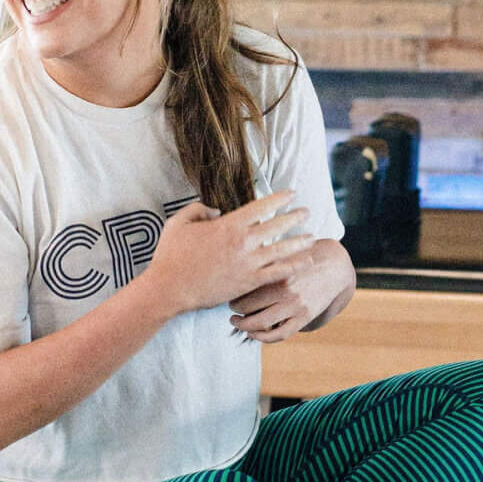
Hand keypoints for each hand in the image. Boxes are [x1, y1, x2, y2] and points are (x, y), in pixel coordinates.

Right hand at [143, 191, 315, 318]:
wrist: (170, 288)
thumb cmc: (171, 255)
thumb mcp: (179, 223)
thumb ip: (198, 210)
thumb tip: (215, 209)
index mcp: (228, 225)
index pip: (261, 206)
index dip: (279, 198)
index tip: (291, 193)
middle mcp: (243, 242)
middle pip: (277, 225)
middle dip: (294, 217)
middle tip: (306, 212)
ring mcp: (248, 263)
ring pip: (282, 250)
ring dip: (299, 242)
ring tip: (312, 237)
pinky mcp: (248, 282)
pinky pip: (277, 273)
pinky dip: (294, 267)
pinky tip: (306, 262)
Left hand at [229, 241, 346, 342]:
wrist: (335, 266)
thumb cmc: (303, 257)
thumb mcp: (284, 253)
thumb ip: (264, 261)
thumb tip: (236, 268)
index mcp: (277, 271)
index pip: (244, 287)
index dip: (232, 293)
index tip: (229, 293)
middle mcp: (285, 290)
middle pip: (248, 306)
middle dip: (234, 310)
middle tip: (230, 309)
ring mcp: (295, 306)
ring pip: (260, 323)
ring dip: (244, 326)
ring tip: (237, 322)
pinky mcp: (304, 317)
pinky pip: (280, 334)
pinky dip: (263, 338)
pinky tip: (254, 334)